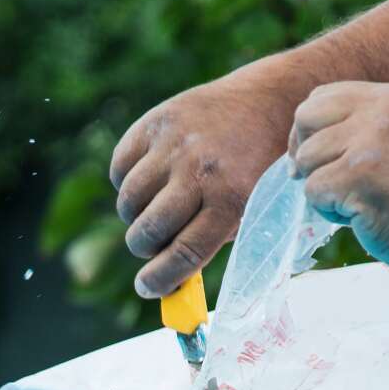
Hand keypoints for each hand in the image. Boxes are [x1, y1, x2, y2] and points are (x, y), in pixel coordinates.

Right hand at [111, 62, 307, 298]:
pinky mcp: (155, 122)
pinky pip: (119, 169)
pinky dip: (126, 182)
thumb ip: (210, 241)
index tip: (147, 287)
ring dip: (134, 217)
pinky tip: (149, 181)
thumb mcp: (249, 208)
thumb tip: (168, 279)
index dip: (159, 280)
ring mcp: (174, 144)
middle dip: (144, 248)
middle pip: (148, 231)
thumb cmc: (258, 168)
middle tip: (153, 245)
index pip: (183, 254)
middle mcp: (200, 171)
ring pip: (128, 202)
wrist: (268, 102)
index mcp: (231, 199)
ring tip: (153, 210)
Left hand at [288, 81, 388, 275]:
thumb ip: (364, 129)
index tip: (316, 157)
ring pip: (305, 158)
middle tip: (323, 180)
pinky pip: (313, 191)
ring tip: (360, 202)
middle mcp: (383, 108)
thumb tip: (302, 137)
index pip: (324, 96)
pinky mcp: (357, 173)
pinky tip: (363, 216)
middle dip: (304, 152)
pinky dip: (329, 212)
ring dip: (323, 188)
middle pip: (306, 116)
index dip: (310, 128)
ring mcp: (370, 139)